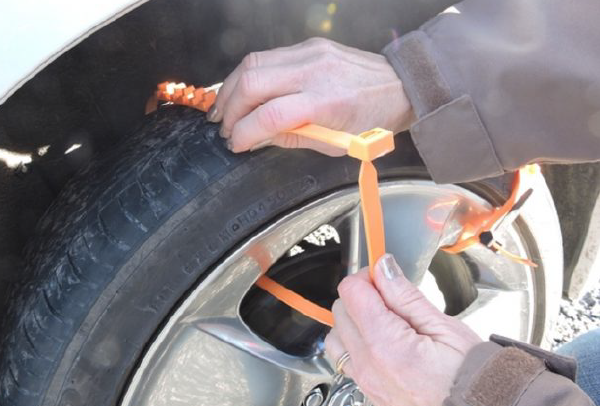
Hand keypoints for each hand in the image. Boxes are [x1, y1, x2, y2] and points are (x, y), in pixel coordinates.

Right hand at [209, 37, 413, 154]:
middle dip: (230, 109)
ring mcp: (310, 53)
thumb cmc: (372, 119)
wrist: (399, 86)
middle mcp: (314, 72)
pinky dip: (248, 75)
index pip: (270, 116)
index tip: (236, 144)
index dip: (244, 133)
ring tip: (223, 110)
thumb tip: (257, 139)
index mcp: (325, 102)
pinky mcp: (308, 45)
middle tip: (224, 128)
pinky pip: (266, 56)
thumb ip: (292, 138)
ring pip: (253, 63)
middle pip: (253, 83)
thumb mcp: (335, 143)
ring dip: (231, 88)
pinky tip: (242, 91)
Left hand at [324, 254, 481, 405]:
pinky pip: (346, 360)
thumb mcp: (446, 328)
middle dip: (362, 297)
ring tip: (387, 322)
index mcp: (386, 345)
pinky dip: (357, 344)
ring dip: (354, 321)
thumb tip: (383, 268)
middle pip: (340, 311)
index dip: (368, 277)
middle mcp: (368, 365)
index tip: (385, 278)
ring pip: (337, 336)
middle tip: (393, 299)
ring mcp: (365, 383)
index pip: (352, 292)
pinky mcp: (368, 393)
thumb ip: (406, 296)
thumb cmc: (473, 379)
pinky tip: (384, 343)